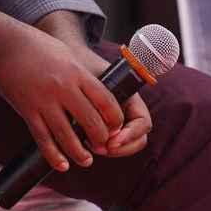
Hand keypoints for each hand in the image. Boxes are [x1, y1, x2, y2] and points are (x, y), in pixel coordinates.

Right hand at [0, 24, 125, 173]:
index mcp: (76, 72)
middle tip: (102, 145)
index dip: (115, 119)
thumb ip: (82, 77)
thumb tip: (100, 98)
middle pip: (90, 121)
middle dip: (101, 138)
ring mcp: (44, 101)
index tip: (117, 127)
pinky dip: (54, 155)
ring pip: (67, 136)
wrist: (5, 45)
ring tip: (86, 160)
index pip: (105, 101)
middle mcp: (62, 87)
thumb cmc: (38, 47)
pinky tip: (62, 164)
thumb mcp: (66, 55)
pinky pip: (43, 139)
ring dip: (80, 153)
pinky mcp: (28, 111)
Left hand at [65, 42, 151, 158]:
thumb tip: (105, 126)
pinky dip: (102, 148)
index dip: (131, 134)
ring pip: (125, 144)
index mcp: (130, 95)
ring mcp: (117, 119)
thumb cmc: (80, 64)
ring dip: (112, 150)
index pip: (143, 122)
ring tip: (92, 147)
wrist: (68, 60)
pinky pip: (110, 144)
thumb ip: (99, 97)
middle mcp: (127, 108)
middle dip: (122, 147)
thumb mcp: (91, 77)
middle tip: (102, 149)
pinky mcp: (104, 127)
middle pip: (138, 138)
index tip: (112, 141)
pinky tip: (86, 143)